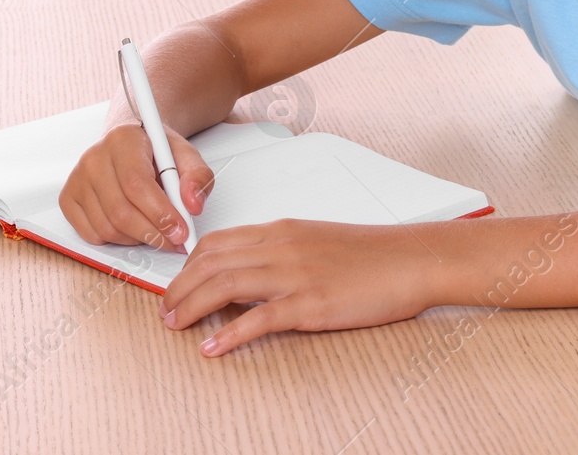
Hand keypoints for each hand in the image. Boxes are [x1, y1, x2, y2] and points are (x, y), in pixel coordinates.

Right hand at [60, 123, 215, 251]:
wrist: (130, 144)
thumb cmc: (156, 151)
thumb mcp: (185, 155)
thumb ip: (197, 176)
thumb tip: (193, 206)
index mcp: (123, 140)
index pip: (137, 184)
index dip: (160, 213)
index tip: (181, 230)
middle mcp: (93, 158)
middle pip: (120, 211)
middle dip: (153, 234)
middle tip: (175, 241)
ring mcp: (77, 179)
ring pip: (107, 228)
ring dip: (137, 239)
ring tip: (156, 231)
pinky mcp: (68, 199)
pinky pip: (91, 235)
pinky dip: (117, 240)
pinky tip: (133, 228)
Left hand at [158, 218, 443, 356]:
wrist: (411, 259)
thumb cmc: (372, 254)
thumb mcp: (317, 241)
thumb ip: (281, 252)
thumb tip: (249, 272)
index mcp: (282, 230)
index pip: (217, 242)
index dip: (187, 266)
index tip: (176, 285)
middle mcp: (282, 247)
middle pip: (211, 262)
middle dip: (179, 288)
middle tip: (166, 311)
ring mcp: (295, 275)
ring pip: (225, 285)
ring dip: (192, 307)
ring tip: (175, 326)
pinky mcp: (311, 303)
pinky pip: (259, 319)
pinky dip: (229, 335)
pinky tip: (213, 348)